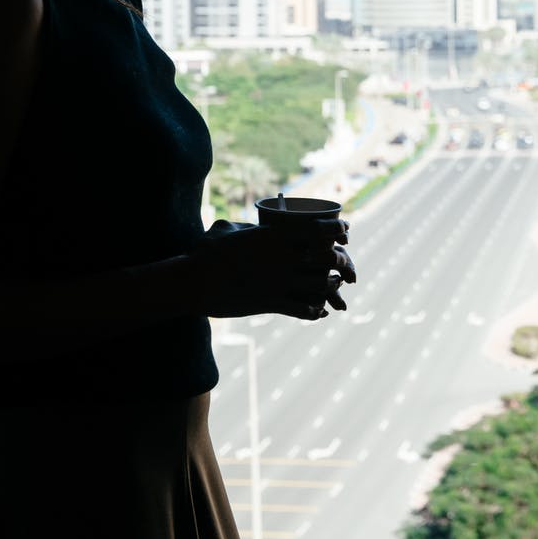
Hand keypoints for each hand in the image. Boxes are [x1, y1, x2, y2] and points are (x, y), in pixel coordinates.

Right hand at [194, 218, 356, 320]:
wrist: (192, 282)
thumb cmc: (205, 253)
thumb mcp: (226, 230)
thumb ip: (244, 227)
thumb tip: (249, 227)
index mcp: (276, 235)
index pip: (320, 230)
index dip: (338, 231)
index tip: (344, 233)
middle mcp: (283, 257)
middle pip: (327, 258)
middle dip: (340, 261)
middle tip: (341, 262)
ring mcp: (279, 281)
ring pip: (321, 285)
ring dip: (331, 286)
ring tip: (334, 284)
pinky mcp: (272, 303)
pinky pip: (305, 309)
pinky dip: (315, 310)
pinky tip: (318, 311)